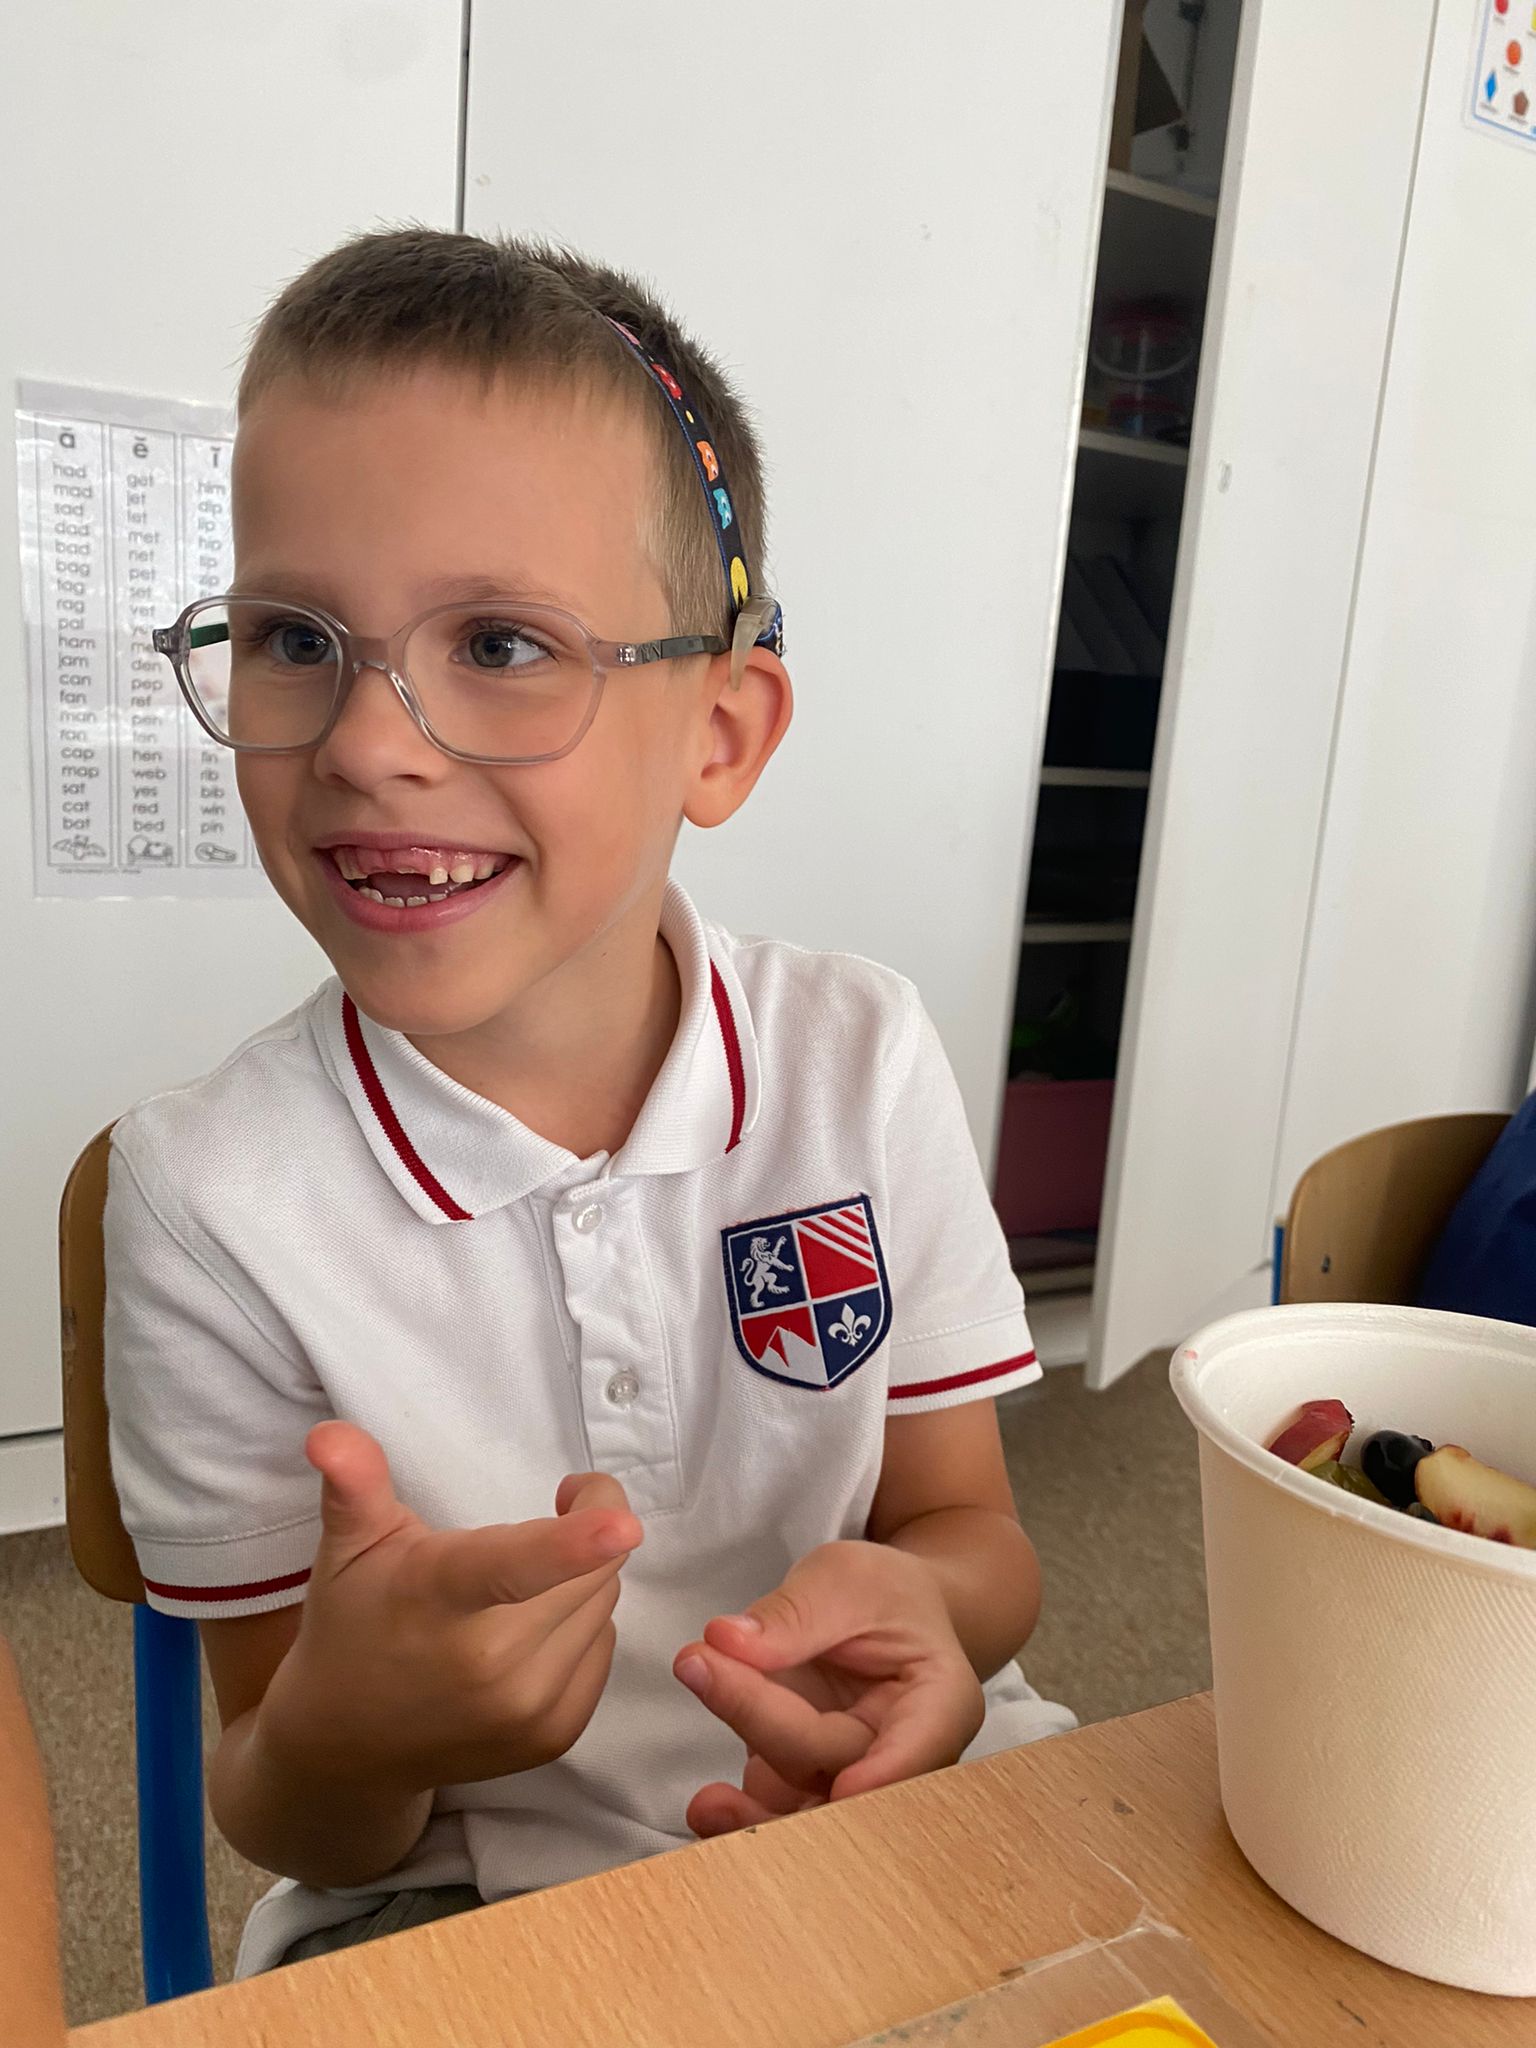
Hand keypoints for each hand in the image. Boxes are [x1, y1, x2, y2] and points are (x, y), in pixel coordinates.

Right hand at [259, 1422, 641, 1792]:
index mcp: (437, 1599)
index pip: (509, 1567)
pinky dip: (581, 1627)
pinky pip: (605, 1647)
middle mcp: (490, 1665)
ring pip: (604, 1604)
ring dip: (580, 1579)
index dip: (572, 1544)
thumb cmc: (353, 1622)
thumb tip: (330, 1434)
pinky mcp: (553, 1738)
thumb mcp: (349, 1547)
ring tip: (520, 1585)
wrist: (347, 1746)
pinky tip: (528, 1632)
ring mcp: (525, 1711)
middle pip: (590, 1567)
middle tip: (542, 1514)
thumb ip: (354, 1483)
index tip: (623, 1525)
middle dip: (583, 1528)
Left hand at [673, 1540, 983, 1837]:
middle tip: (698, 1664)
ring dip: (750, 1808)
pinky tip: (706, 1812)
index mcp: (938, 1702)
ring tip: (704, 1801)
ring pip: (800, 1804)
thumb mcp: (845, 1579)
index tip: (844, 1787)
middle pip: (834, 1760)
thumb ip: (795, 1613)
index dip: (886, 1774)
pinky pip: (771, 1808)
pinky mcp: (800, 1781)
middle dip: (765, 1719)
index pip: (919, 1745)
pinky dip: (739, 1815)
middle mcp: (897, 1755)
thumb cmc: (881, 1596)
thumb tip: (728, 1641)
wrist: (879, 1615)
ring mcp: (845, 1776)